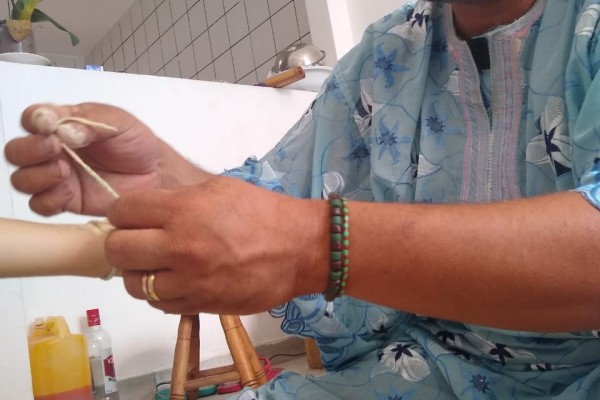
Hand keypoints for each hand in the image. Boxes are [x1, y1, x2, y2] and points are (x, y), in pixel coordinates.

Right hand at [6, 103, 166, 215]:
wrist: (157, 174)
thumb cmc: (136, 144)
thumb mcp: (119, 122)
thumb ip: (90, 122)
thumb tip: (64, 131)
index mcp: (62, 124)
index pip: (32, 118)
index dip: (34, 120)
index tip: (48, 125)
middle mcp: (53, 151)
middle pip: (17, 151)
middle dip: (29, 150)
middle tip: (55, 148)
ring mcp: (57, 177)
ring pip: (22, 179)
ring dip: (37, 176)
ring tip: (64, 171)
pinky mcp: (66, 201)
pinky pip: (41, 205)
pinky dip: (48, 200)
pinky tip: (69, 192)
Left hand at [106, 176, 328, 314]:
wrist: (299, 249)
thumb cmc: (262, 212)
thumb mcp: (219, 189)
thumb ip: (179, 199)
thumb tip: (148, 211)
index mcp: (182, 210)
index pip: (122, 211)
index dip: (121, 213)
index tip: (129, 216)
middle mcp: (179, 247)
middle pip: (118, 250)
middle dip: (121, 243)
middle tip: (136, 241)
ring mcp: (188, 281)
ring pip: (133, 284)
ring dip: (139, 273)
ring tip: (155, 265)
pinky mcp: (199, 306)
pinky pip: (159, 304)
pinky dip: (160, 293)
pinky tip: (175, 281)